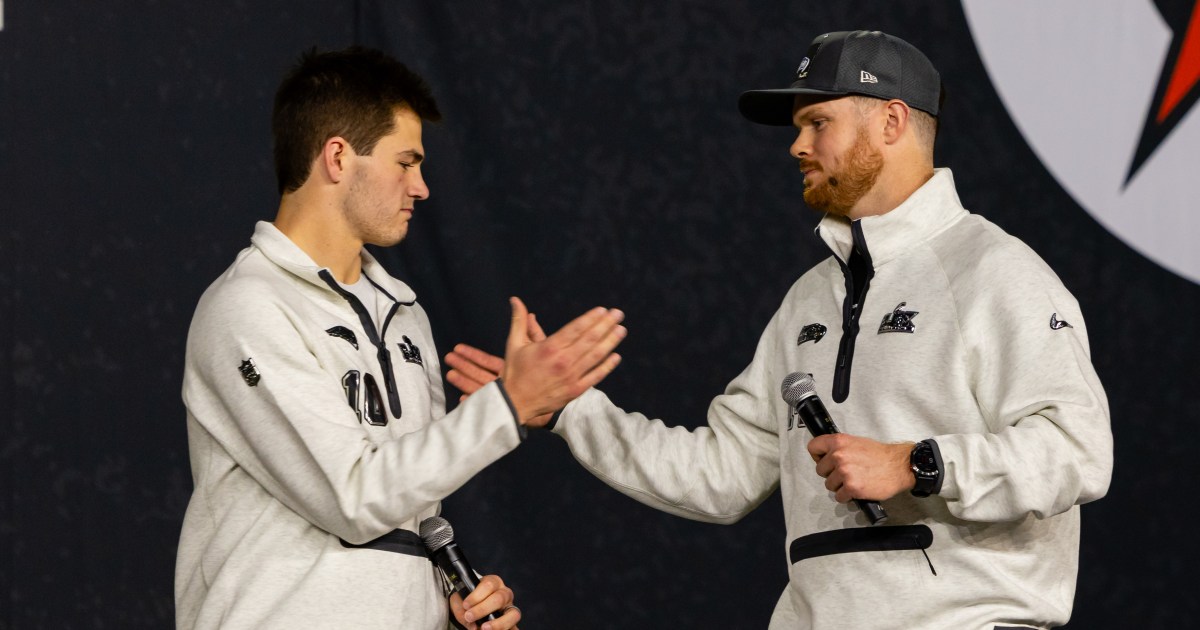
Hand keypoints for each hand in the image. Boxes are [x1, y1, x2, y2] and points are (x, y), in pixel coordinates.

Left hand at [450, 574, 520, 629]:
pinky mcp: (513, 623)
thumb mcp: (460, 600)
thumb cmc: (469, 602)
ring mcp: (511, 609)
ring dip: (498, 623)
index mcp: (493, 583)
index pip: (488, 585)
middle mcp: (505, 594)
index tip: (466, 605)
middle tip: (469, 617)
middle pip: (499, 598)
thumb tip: (472, 625)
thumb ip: (461, 610)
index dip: (476, 596)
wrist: (475, 609)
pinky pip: (515, 628)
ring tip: (484, 628)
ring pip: (513, 614)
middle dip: (483, 609)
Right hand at [454, 297, 624, 426]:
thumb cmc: (515, 371)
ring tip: (621, 330)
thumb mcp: (515, 344)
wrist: (514, 403)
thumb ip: (518, 320)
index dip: (591, 318)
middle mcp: (563, 361)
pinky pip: (595, 376)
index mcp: (549, 347)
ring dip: (610, 341)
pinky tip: (616, 356)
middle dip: (606, 324)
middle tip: (618, 314)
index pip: (576, 328)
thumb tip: (514, 299)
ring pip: (596, 356)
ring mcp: (571, 377)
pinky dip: (607, 366)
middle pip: (590, 339)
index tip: (603, 310)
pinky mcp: (575, 390)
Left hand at [807, 434, 914, 502]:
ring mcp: (844, 472)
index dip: (818, 456)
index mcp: (839, 441)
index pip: (813, 447)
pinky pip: (839, 497)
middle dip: (831, 474)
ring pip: (829, 485)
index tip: (824, 461)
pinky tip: (857, 490)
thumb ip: (840, 448)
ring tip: (853, 481)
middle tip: (845, 473)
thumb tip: (828, 455)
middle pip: (820, 470)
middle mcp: (839, 455)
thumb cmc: (881, 455)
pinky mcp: (852, 487)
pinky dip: (847, 497)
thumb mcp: (856, 442)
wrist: (900, 466)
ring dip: (839, 486)